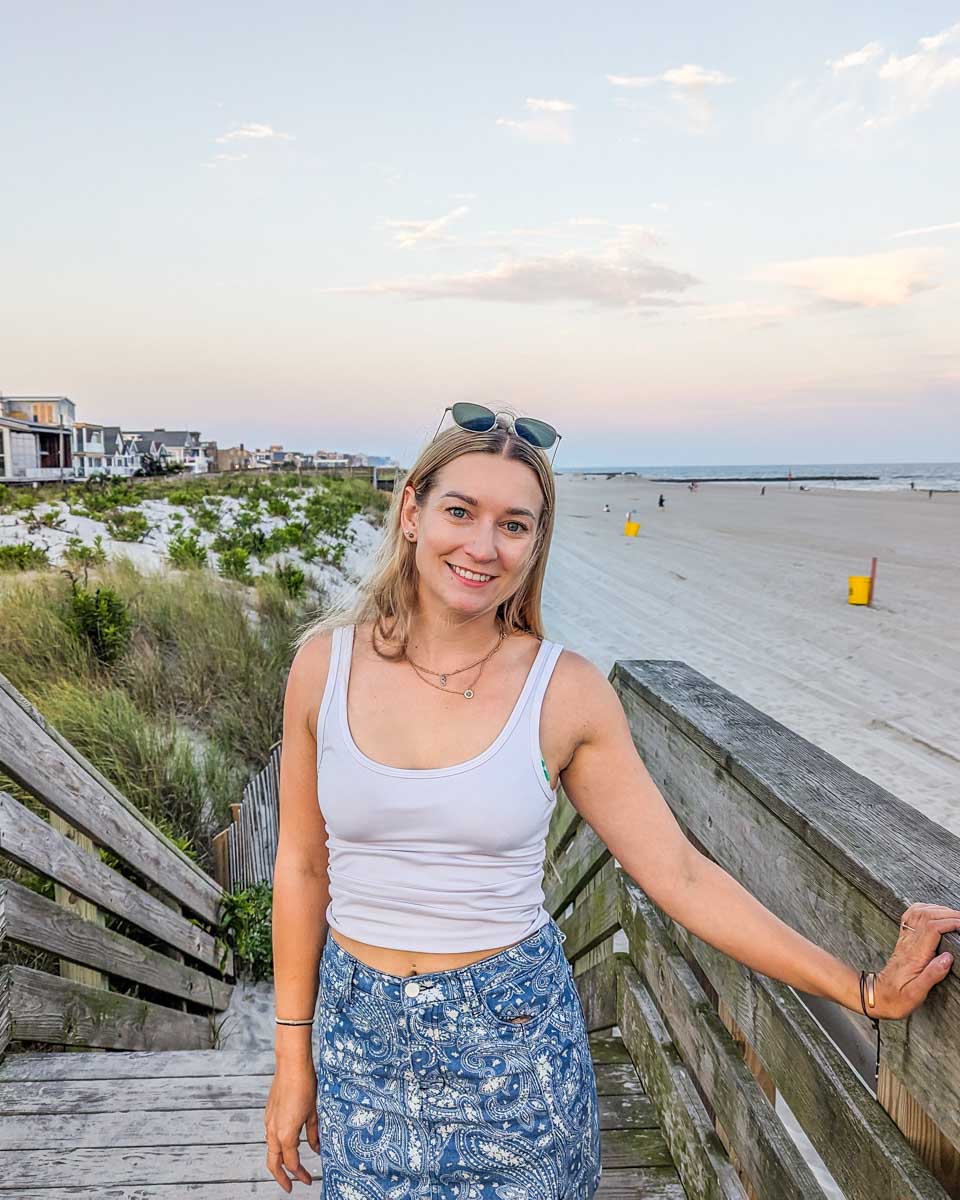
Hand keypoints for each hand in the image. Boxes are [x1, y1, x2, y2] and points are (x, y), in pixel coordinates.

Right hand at [264, 1062, 320, 1191]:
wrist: (291, 1064)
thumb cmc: (305, 1086)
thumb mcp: (314, 1112)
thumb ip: (314, 1134)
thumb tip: (317, 1148)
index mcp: (286, 1134)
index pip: (291, 1163)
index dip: (300, 1174)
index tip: (308, 1181)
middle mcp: (273, 1131)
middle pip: (273, 1163)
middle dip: (281, 1178)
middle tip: (290, 1187)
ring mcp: (269, 1121)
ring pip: (270, 1150)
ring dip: (278, 1162)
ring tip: (290, 1168)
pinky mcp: (269, 1113)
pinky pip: (270, 1136)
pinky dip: (277, 1146)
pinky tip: (287, 1144)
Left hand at [873, 903, 959, 1018]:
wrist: (878, 995)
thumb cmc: (897, 998)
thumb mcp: (916, 994)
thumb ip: (932, 975)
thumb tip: (948, 957)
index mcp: (914, 955)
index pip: (932, 928)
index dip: (949, 922)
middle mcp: (908, 943)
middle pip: (926, 916)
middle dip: (947, 913)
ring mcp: (904, 940)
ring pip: (918, 913)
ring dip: (937, 909)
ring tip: (953, 914)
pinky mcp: (903, 940)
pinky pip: (910, 917)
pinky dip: (923, 909)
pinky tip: (932, 911)